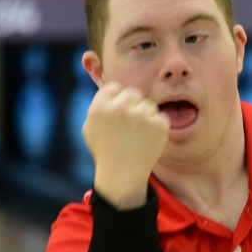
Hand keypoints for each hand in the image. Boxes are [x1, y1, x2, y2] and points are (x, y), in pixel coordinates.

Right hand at [83, 82, 170, 208]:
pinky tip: (147, 141)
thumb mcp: (90, 126)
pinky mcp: (159, 124)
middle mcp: (119, 108)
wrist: (122, 176)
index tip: (120, 114)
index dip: (118, 100)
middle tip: (131, 127)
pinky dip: (157, 129)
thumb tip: (101, 75)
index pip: (115, 87)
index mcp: (100, 107)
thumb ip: (98, 102)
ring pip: (148, 105)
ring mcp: (140, 115)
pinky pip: (161, 117)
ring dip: (146, 117)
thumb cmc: (105, 151)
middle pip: (133, 93)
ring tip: (138, 137)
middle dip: (133, 106)